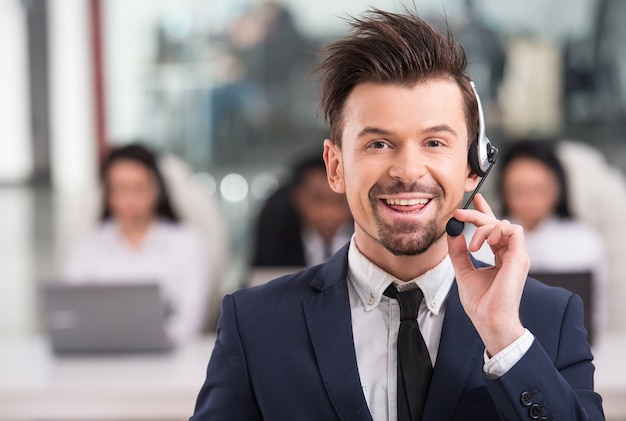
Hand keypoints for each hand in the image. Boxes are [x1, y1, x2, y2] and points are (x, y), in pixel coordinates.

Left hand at [446, 194, 528, 355]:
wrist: (489, 320)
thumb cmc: (480, 302)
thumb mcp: (463, 271)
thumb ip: (458, 251)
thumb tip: (452, 232)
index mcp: (500, 257)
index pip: (494, 228)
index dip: (485, 212)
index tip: (474, 199)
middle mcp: (511, 254)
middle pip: (497, 223)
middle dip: (477, 214)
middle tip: (459, 214)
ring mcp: (517, 256)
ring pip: (504, 224)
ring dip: (484, 228)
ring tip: (473, 246)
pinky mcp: (520, 258)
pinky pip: (514, 231)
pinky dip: (497, 230)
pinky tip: (484, 243)